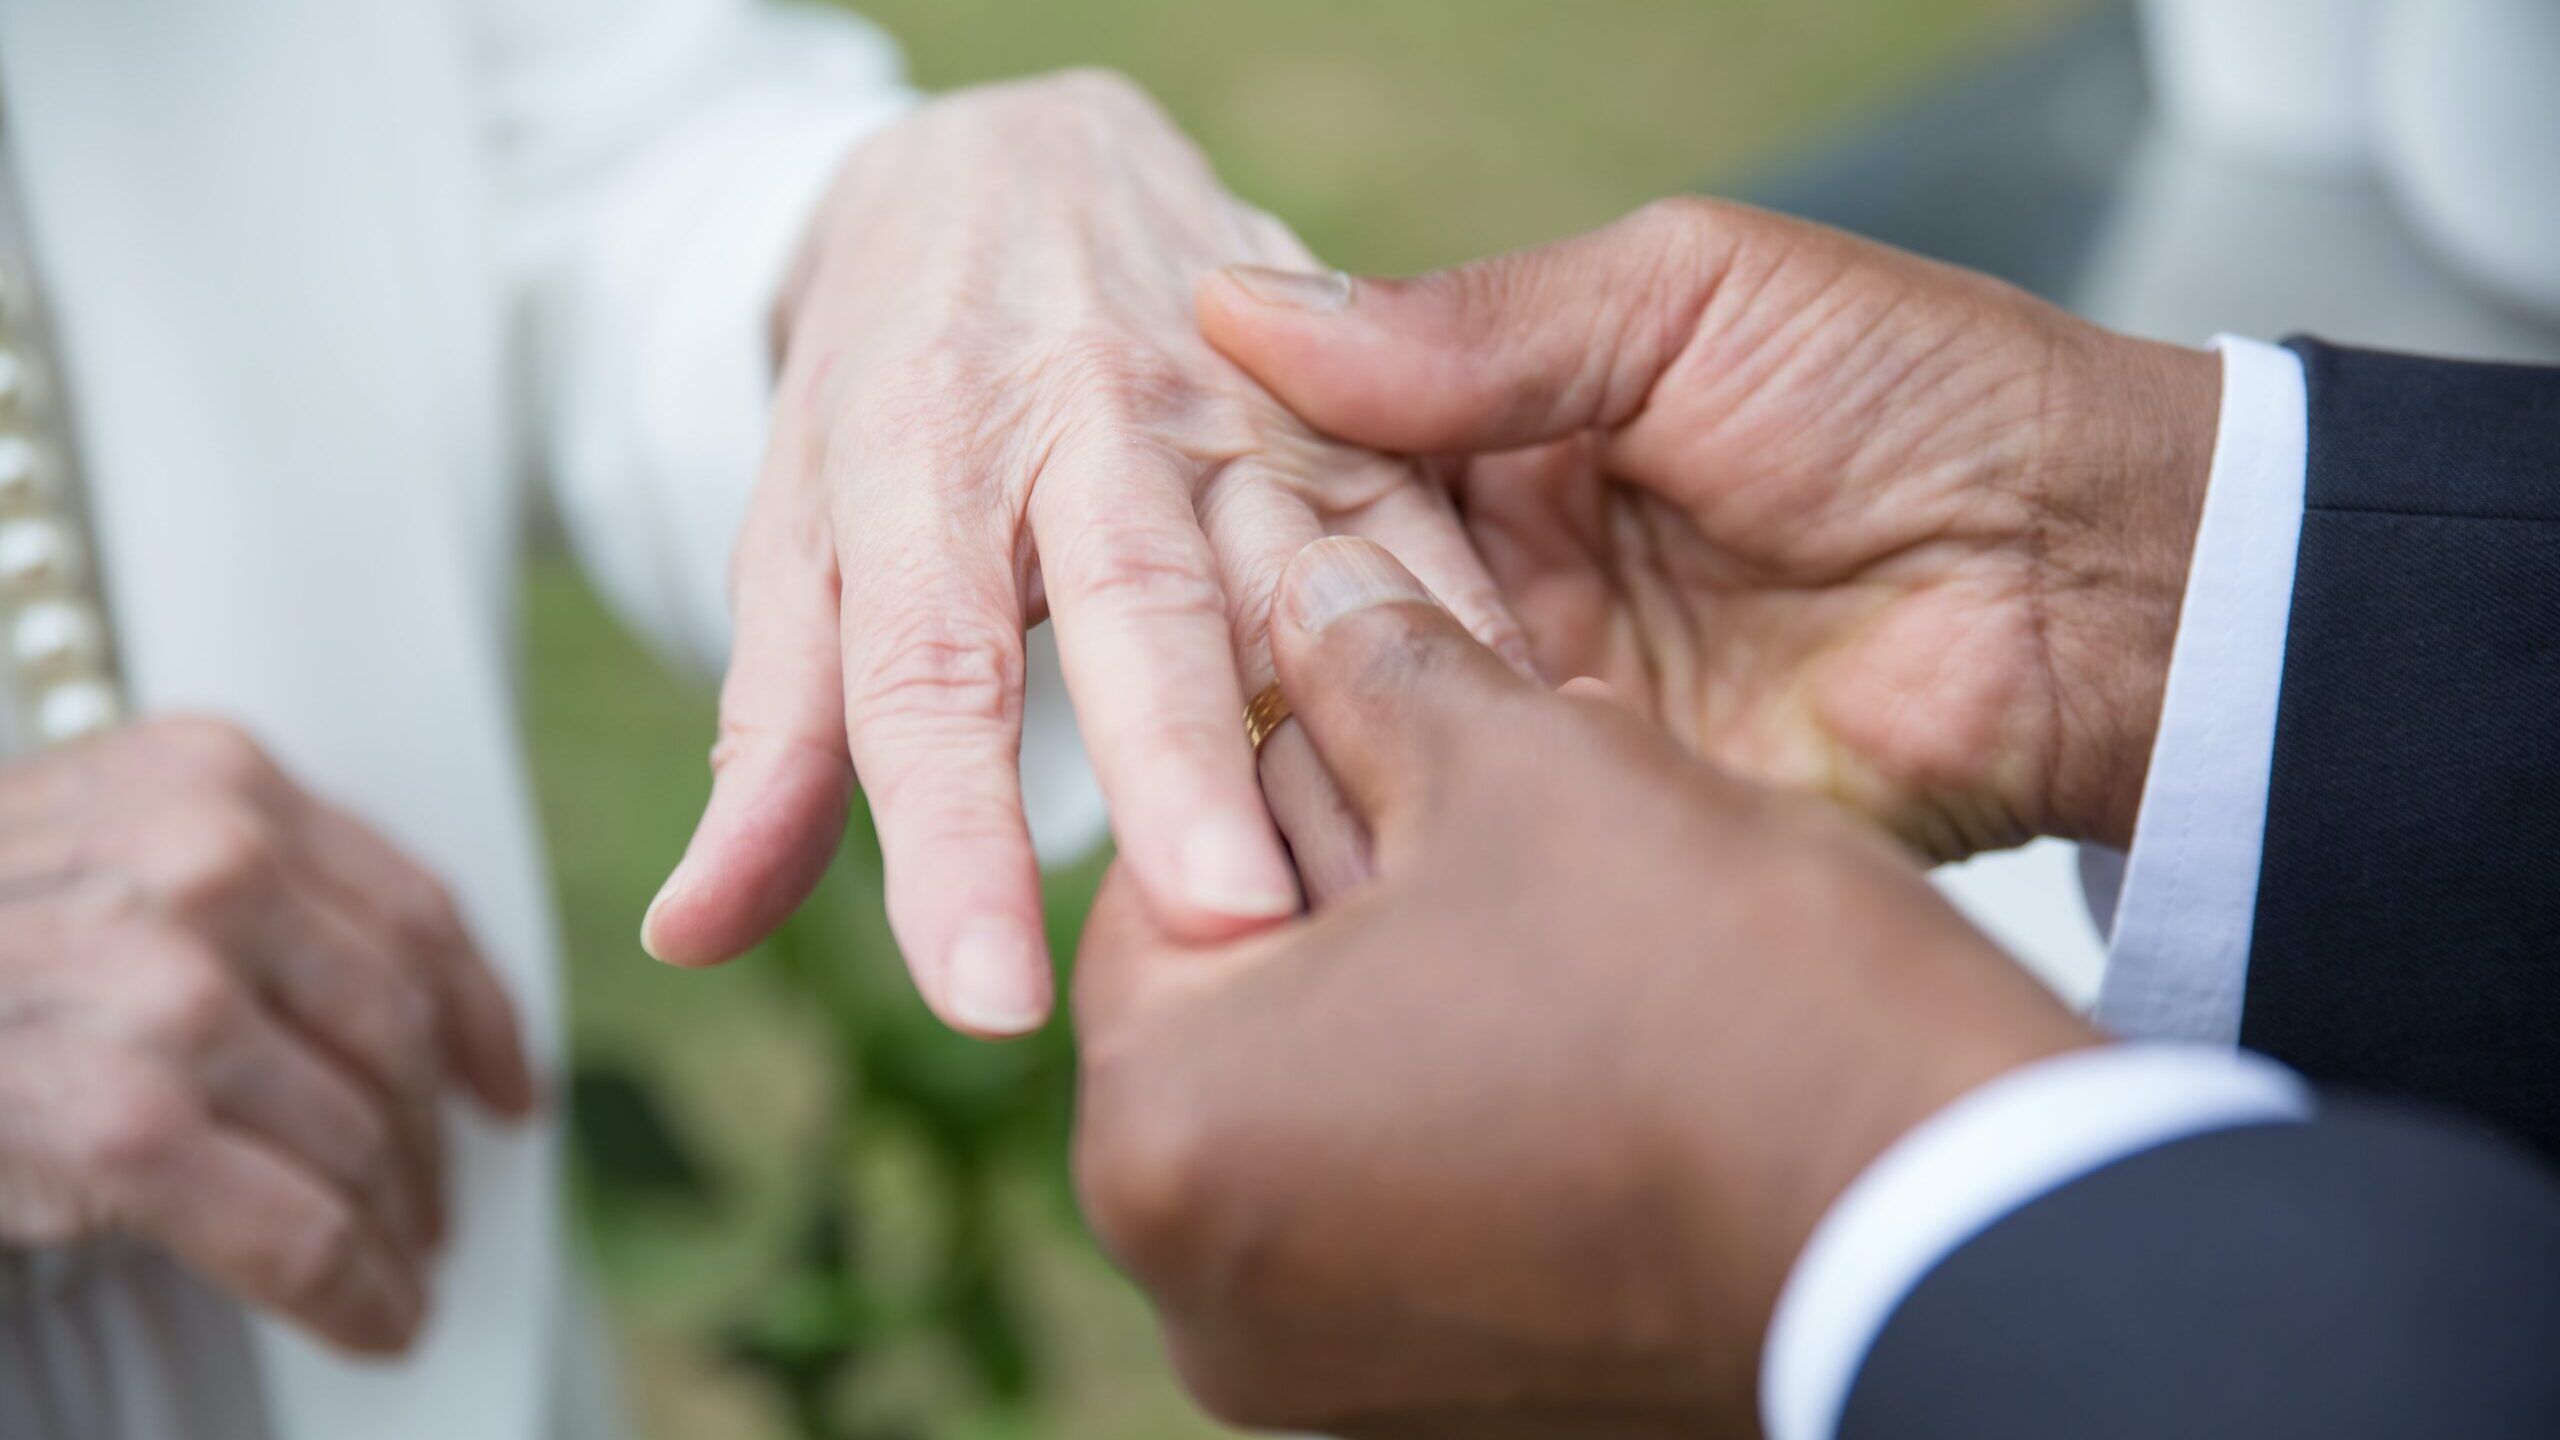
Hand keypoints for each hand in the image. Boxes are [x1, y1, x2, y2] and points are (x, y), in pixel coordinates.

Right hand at [0, 717, 534, 1353]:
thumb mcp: (92, 842)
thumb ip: (233, 880)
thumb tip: (401, 1008)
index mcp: (215, 778)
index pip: (413, 911)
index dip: (481, 1014)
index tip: (504, 1084)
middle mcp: (208, 864)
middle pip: (394, 1032)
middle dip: (428, 1139)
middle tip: (434, 1205)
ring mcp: (166, 992)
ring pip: (359, 1138)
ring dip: (394, 1225)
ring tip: (395, 1266)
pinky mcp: (124, 1123)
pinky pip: (302, 1232)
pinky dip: (352, 1290)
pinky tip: (372, 1318)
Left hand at [642, 70, 1523, 1032]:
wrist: (1005, 163)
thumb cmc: (890, 388)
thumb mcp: (803, 528)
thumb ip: (776, 735)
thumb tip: (691, 938)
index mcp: (917, 447)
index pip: (928, 664)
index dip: (956, 836)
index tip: (983, 1000)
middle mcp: (1078, 412)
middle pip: (1133, 596)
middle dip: (1179, 758)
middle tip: (1222, 917)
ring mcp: (1230, 398)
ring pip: (1303, 562)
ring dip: (1357, 711)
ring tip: (1402, 872)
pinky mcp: (1341, 399)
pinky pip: (1420, 519)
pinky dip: (1472, 635)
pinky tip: (1532, 754)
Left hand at [1073, 539, 2090, 1435]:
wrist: (1955, 1232)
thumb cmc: (1726, 996)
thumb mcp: (1528, 765)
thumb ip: (1372, 661)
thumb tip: (1304, 583)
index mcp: (1168, 1138)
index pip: (1162, 871)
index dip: (1290, 748)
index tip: (1394, 693)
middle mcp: (1206, 1293)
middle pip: (1245, 990)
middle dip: (1364, 865)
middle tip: (1499, 786)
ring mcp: (1321, 1367)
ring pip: (1335, 1085)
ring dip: (1429, 964)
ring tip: (1568, 881)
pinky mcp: (1442, 1402)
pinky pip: (1408, 1188)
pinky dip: (1473, 1085)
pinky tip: (1598, 1003)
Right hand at [1201, 199, 2222, 860]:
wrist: (2100, 587)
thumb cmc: (1925, 397)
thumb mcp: (1688, 298)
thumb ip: (1479, 323)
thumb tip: (1242, 305)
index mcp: (1521, 432)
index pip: (1329, 453)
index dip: (1240, 468)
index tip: (1141, 476)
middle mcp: (1514, 573)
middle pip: (1328, 595)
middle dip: (1253, 607)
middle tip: (1147, 624)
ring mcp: (1554, 704)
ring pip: (1376, 717)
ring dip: (1307, 718)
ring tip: (1195, 725)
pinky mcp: (1603, 823)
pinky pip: (1474, 826)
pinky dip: (1400, 820)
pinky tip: (1316, 814)